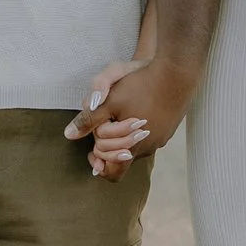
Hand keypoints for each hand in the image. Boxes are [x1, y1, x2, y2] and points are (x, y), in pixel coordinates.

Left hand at [66, 56, 194, 182]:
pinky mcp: (170, 128)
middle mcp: (148, 147)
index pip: (113, 173)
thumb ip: (88, 120)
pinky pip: (149, 136)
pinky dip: (138, 130)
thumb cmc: (140, 85)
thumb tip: (69, 135)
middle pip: (123, 158)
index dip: (98, 164)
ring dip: (124, 137)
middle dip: (109, 146)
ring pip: (136, 146)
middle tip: (102, 127)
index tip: (91, 150)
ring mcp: (161, 138)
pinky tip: (136, 110)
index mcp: (132, 147)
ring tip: (118, 116)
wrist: (177, 72)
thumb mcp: (108, 100)